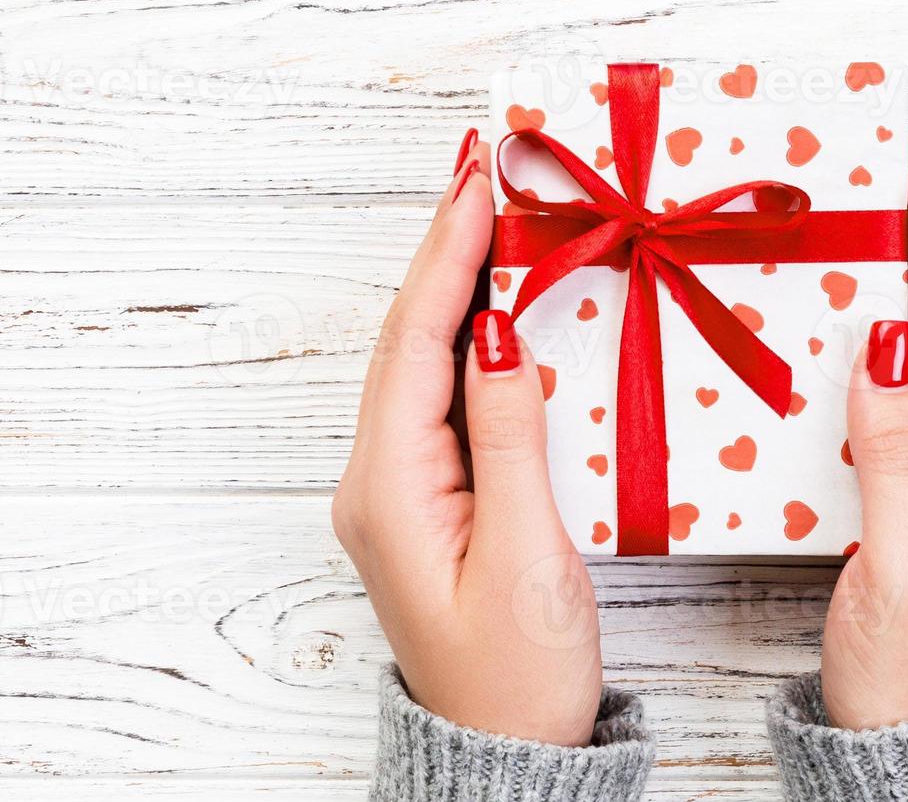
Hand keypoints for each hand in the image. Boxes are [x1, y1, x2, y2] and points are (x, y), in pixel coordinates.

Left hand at [332, 133, 601, 746]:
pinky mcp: (429, 502)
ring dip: (458, 284)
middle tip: (488, 164)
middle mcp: (379, 480)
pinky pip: (444, 398)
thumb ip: (512, 441)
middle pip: (408, 339)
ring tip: (495, 208)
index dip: (448, 254)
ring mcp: (398, 491)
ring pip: (423, 362)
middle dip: (447, 248)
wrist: (500, 761)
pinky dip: (469, 338)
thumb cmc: (517, 678)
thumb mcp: (529, 558)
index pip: (416, 342)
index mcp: (391, 489)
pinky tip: (497, 304)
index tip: (479, 179)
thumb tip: (497, 335)